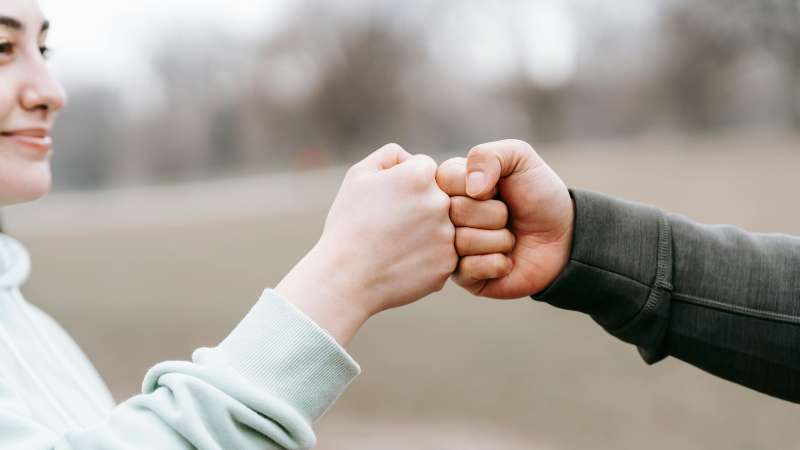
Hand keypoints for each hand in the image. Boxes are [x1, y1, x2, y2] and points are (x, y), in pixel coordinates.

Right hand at [277, 143, 456, 343]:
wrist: (345, 277)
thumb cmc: (348, 224)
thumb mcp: (358, 176)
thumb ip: (390, 155)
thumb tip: (412, 158)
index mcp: (420, 175)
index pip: (425, 169)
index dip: (403, 185)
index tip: (386, 202)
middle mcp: (440, 202)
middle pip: (437, 196)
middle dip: (418, 207)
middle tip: (390, 226)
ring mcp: (447, 235)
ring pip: (442, 226)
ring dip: (424, 232)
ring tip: (394, 246)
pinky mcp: (448, 263)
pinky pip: (442, 253)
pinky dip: (425, 258)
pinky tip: (401, 262)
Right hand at [436, 139, 573, 298]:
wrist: (565, 237)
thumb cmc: (539, 194)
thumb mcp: (519, 158)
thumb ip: (488, 155)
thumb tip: (471, 188)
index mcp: (451, 184)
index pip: (445, 179)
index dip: (478, 185)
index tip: (497, 188)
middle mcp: (446, 216)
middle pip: (454, 211)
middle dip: (494, 213)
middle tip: (508, 216)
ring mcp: (452, 247)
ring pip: (463, 241)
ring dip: (499, 239)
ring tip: (510, 237)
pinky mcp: (463, 277)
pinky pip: (469, 269)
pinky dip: (497, 263)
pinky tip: (506, 260)